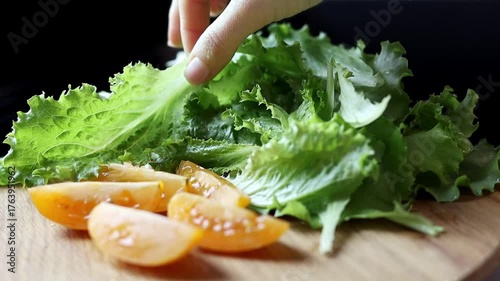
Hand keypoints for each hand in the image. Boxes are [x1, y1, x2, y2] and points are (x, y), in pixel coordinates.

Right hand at [168, 0, 321, 84]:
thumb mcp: (253, 9)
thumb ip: (221, 40)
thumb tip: (194, 76)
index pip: (185, 2)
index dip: (188, 34)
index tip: (195, 66)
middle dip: (187, 21)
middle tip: (179, 47)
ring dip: (206, 15)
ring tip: (204, 37)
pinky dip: (229, 9)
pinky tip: (233, 19)